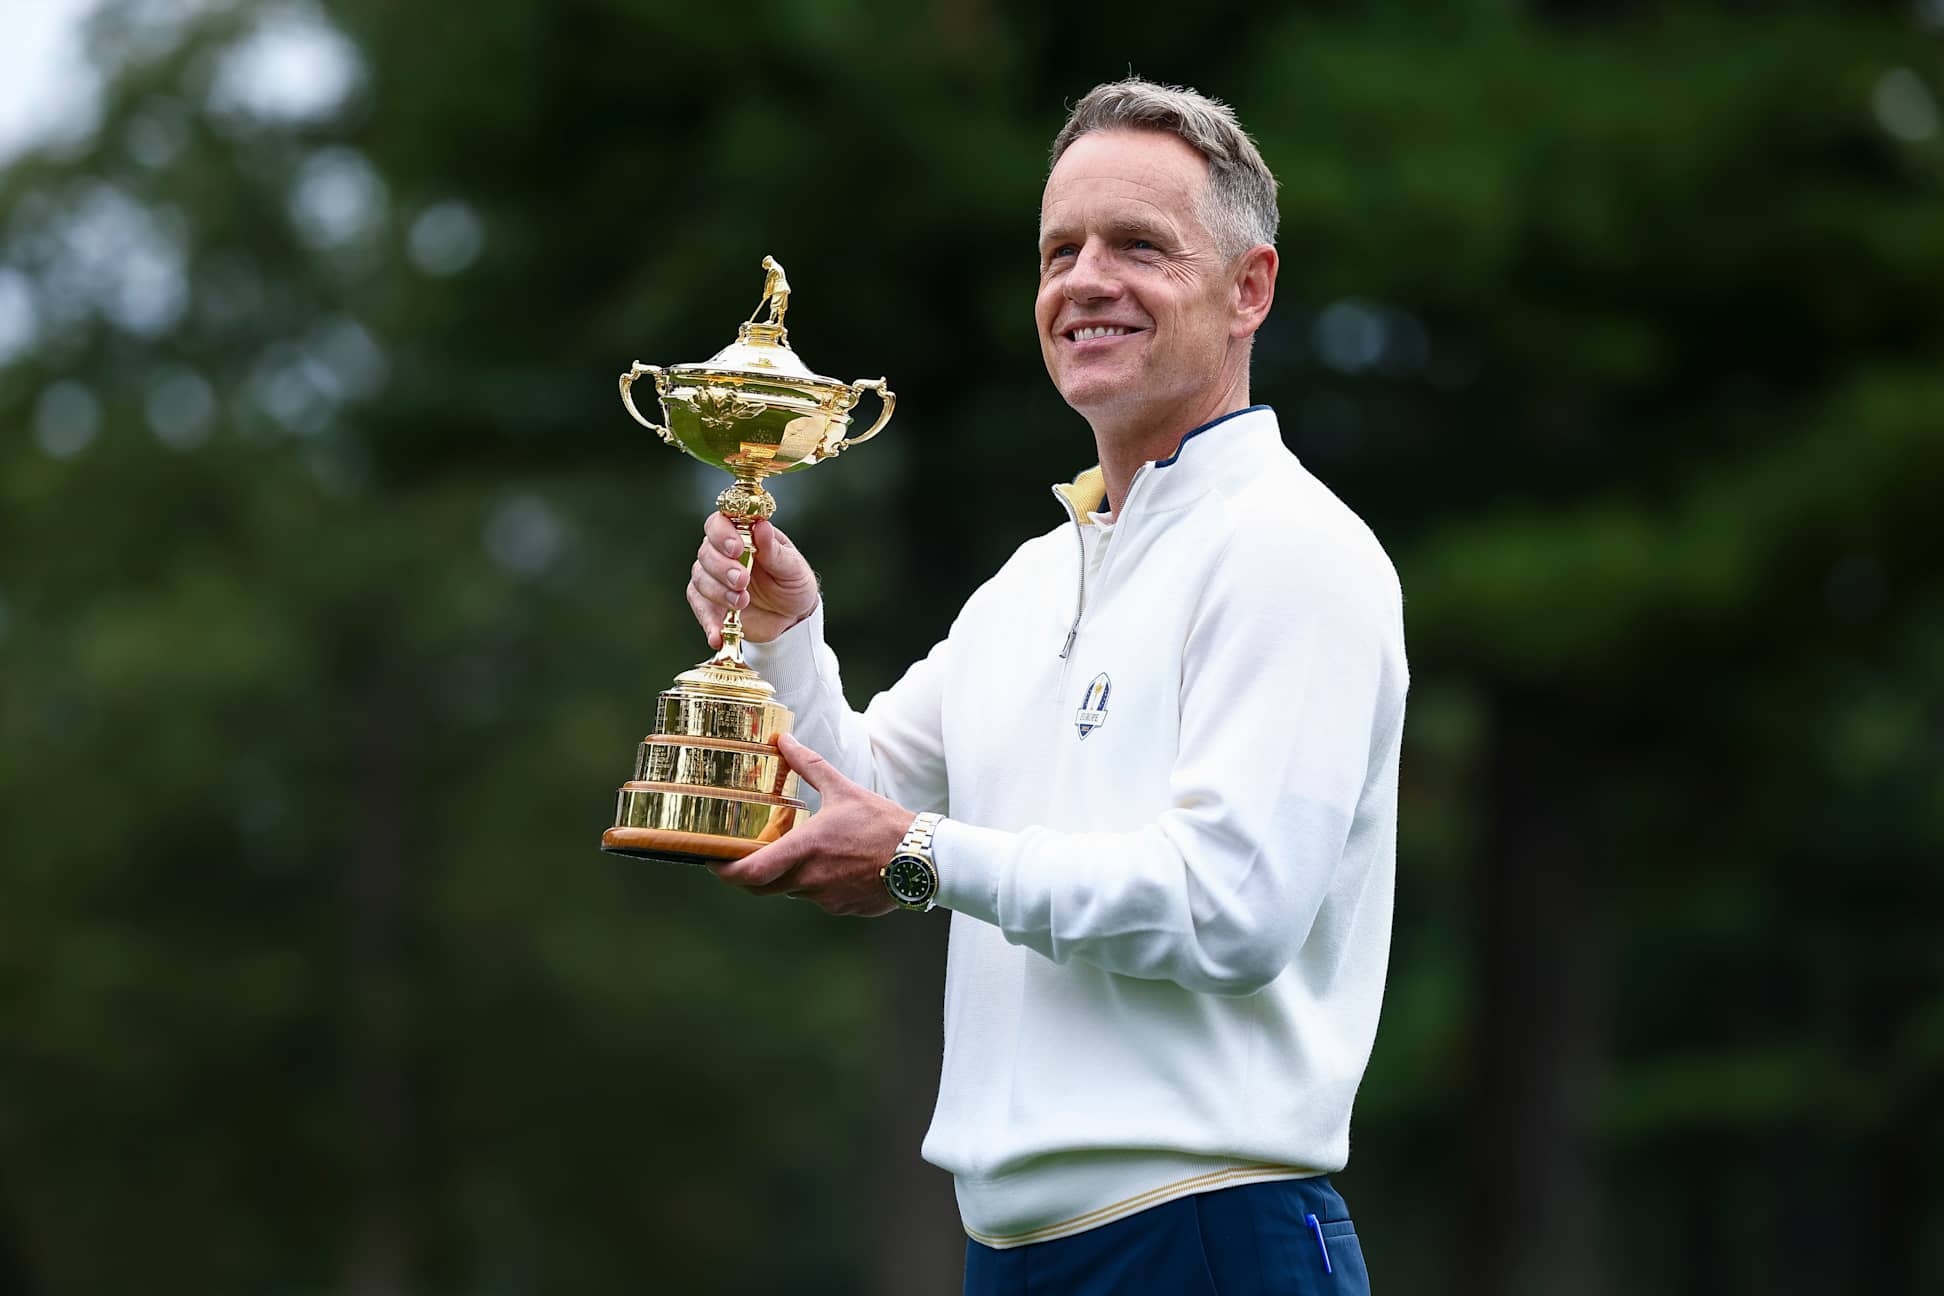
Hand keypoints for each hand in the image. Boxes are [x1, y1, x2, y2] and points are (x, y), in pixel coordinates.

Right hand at [686, 513, 819, 649]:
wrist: (793, 619)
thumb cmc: (793, 584)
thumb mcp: (792, 567)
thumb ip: (774, 550)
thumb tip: (761, 526)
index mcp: (743, 535)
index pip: (719, 524)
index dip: (722, 534)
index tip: (736, 549)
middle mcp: (723, 553)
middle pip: (706, 553)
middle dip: (722, 568)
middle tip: (742, 581)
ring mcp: (714, 578)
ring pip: (700, 579)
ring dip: (719, 592)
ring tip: (742, 603)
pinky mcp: (711, 604)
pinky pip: (700, 608)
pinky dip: (708, 621)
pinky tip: (717, 635)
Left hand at [711, 734, 915, 917]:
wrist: (923, 859)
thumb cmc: (883, 823)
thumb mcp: (842, 789)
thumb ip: (808, 765)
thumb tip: (783, 740)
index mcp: (804, 850)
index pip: (749, 873)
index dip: (724, 871)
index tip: (712, 862)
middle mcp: (810, 880)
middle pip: (762, 888)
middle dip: (750, 874)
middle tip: (743, 857)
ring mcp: (827, 899)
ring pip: (793, 890)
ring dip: (790, 875)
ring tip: (803, 851)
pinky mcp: (844, 909)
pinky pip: (820, 899)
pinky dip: (819, 884)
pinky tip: (837, 865)